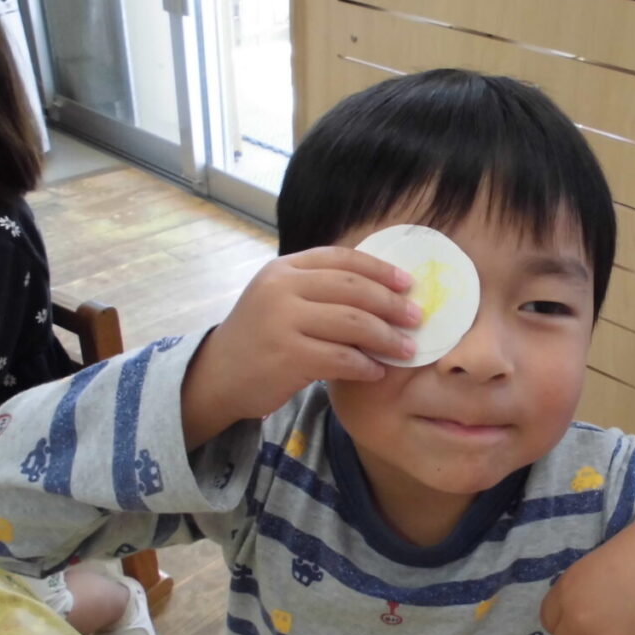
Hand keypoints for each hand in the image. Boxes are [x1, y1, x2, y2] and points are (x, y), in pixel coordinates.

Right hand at [182, 247, 419, 448]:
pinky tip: (377, 371)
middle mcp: (281, 289)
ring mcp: (282, 322)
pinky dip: (365, 365)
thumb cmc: (261, 337)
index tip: (408, 283)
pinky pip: (341, 358)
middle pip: (352, 289)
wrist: (218, 375)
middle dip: (391, 303)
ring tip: (407, 348)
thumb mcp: (280, 299)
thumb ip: (319, 289)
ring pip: (352, 323)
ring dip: (386, 337)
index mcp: (284, 269)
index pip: (342, 259)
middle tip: (416, 318)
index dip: (380, 269)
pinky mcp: (287, 357)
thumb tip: (383, 289)